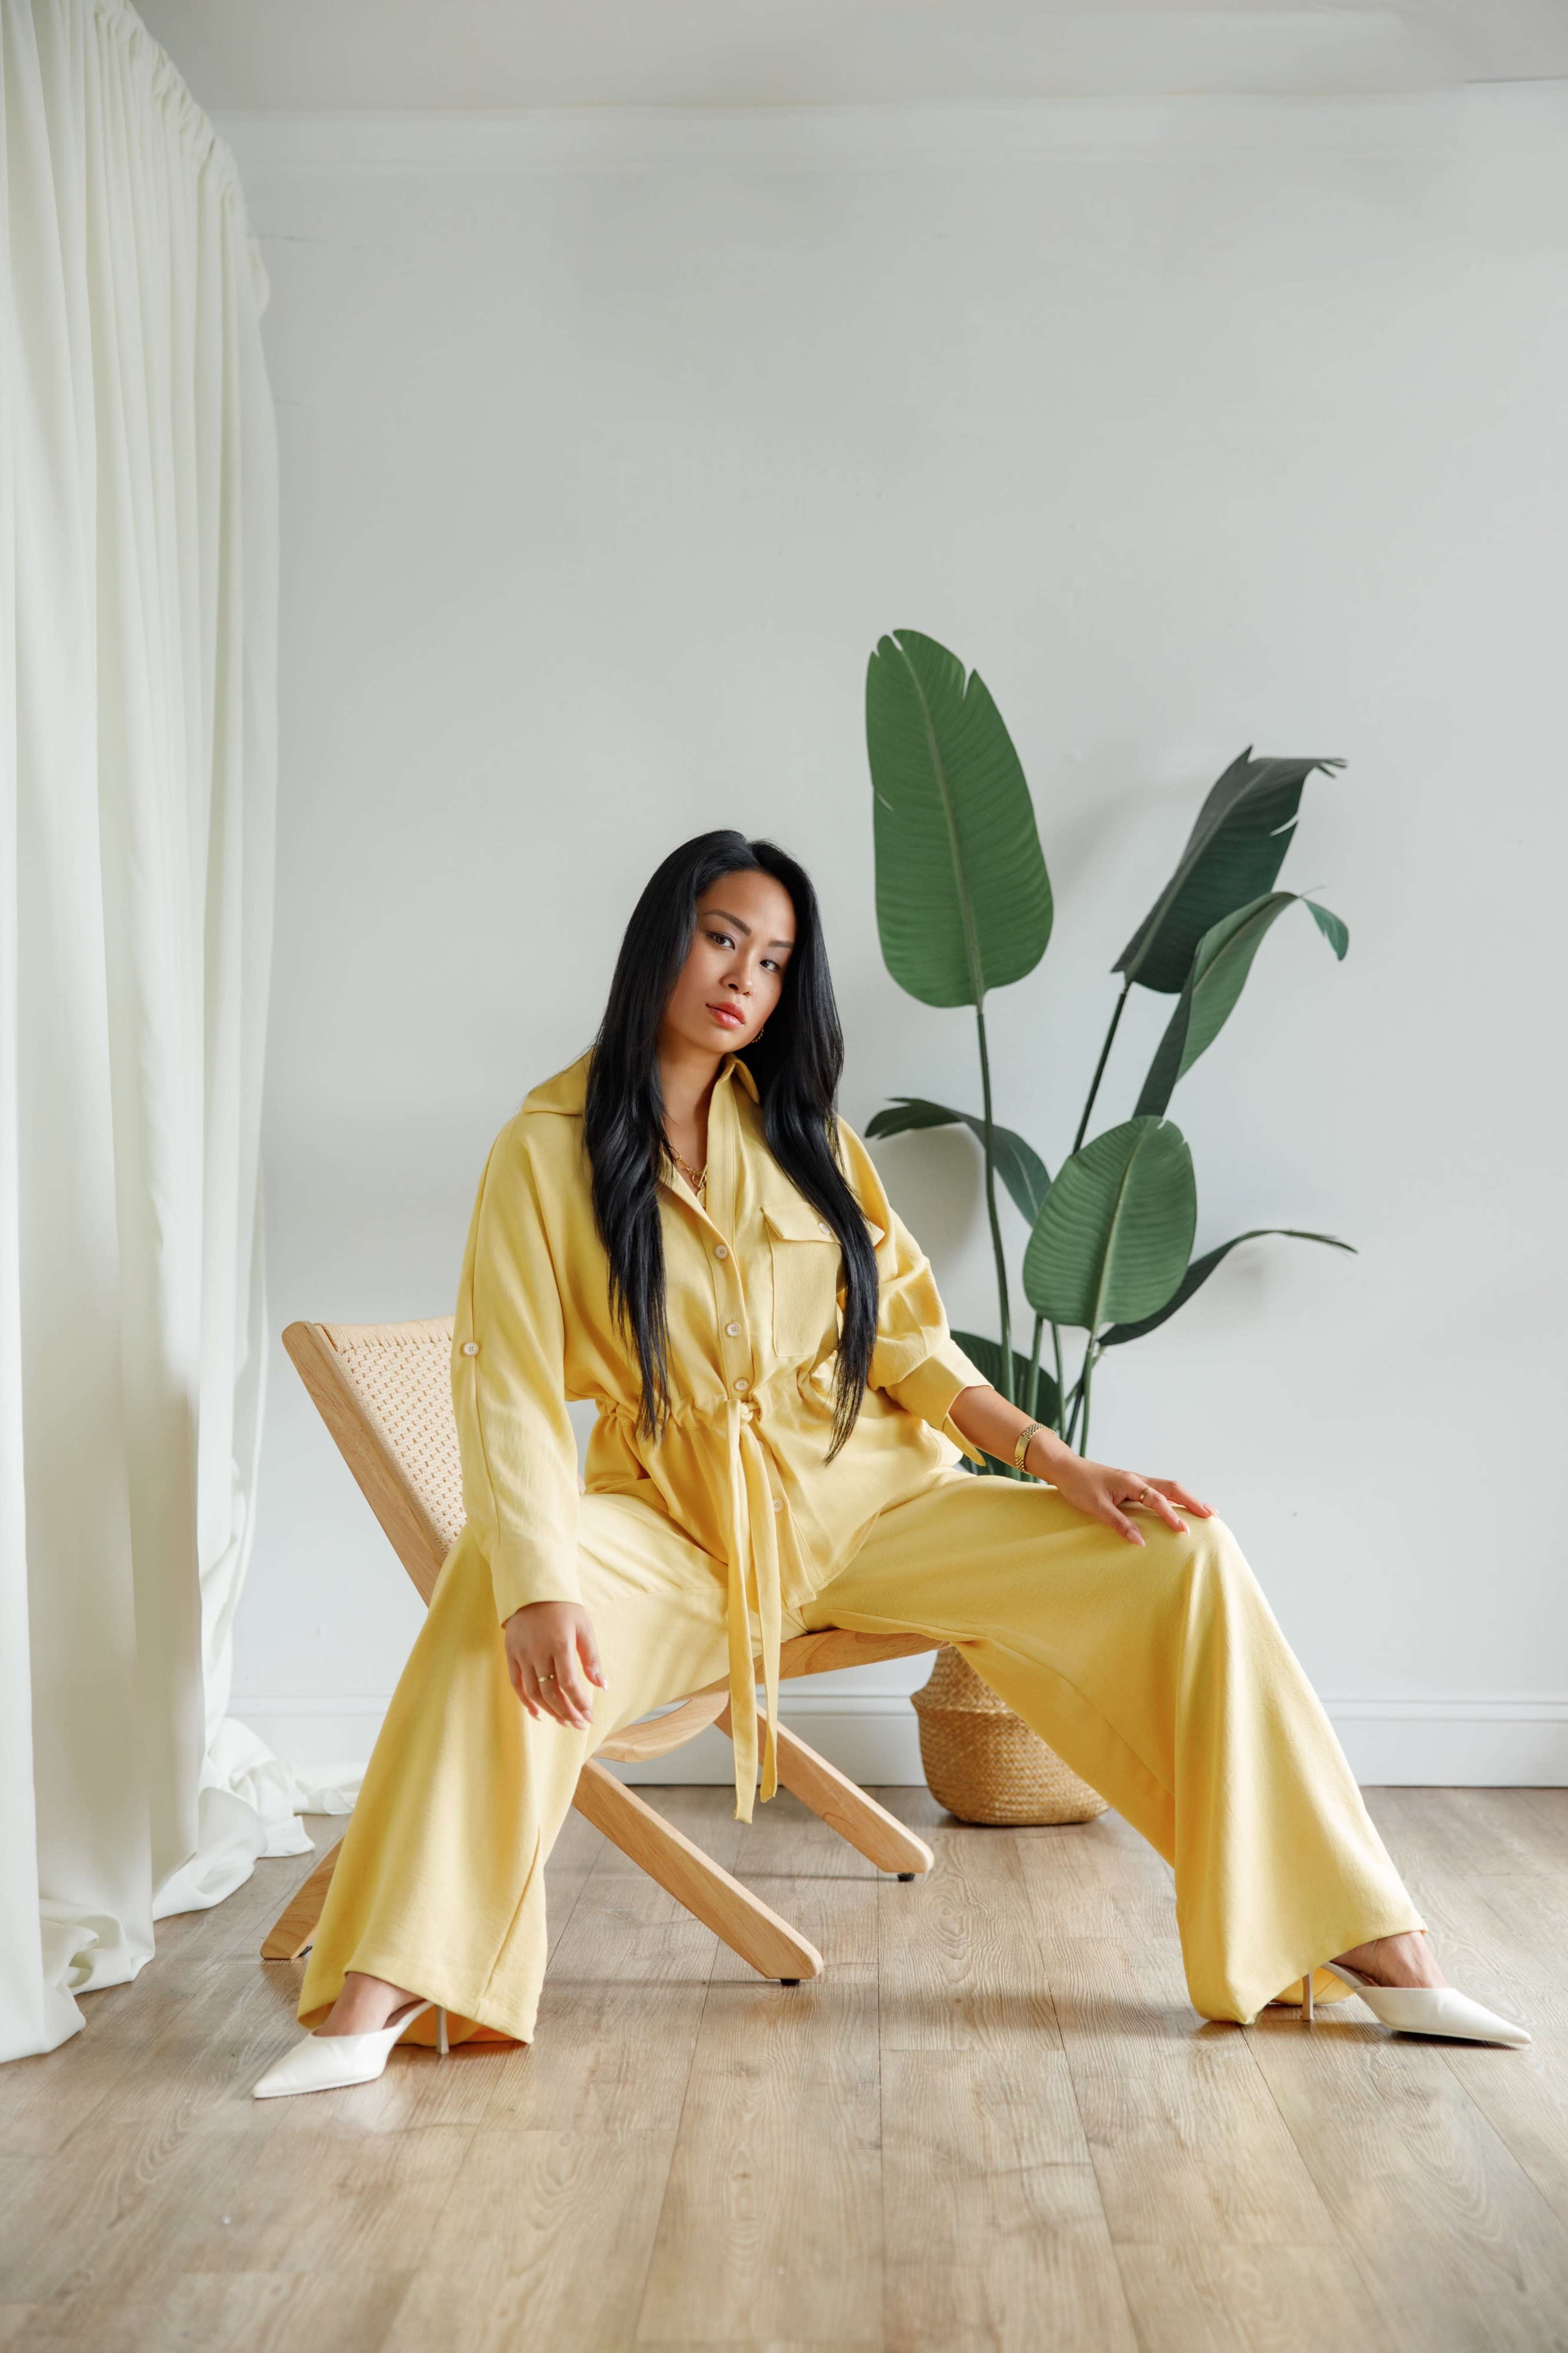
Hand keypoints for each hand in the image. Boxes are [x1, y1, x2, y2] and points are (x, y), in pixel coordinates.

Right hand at [503, 1600, 605, 1728]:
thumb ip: (591, 1658)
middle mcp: (538, 1652)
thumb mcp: (584, 1627)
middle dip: (566, 1713)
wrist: (533, 1591)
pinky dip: (526, 1702)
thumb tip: (603, 1686)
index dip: (579, 1703)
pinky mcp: (511, 1655)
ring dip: (549, 1711)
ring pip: (534, 1692)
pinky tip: (538, 1714)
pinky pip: (517, 1685)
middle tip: (578, 1725)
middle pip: (550, 1692)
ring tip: (564, 1722)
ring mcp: (522, 1654)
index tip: (588, 1716)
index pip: (569, 1683)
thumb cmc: (564, 1609)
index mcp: (559, 1644)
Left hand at [1030, 1439, 1213, 1545]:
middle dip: (1192, 1501)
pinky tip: (1180, 1506)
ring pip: (1169, 1487)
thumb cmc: (1079, 1486)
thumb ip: (1118, 1523)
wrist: (1066, 1468)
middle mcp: (1138, 1479)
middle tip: (1212, 1515)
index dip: (1171, 1516)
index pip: (1157, 1500)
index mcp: (1130, 1483)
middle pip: (1173, 1488)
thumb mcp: (1095, 1507)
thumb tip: (1140, 1542)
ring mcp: (1136, 1481)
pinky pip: (1160, 1490)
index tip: (1184, 1531)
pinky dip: (1175, 1498)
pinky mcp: (1133, 1485)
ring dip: (1187, 1498)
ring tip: (1206, 1511)